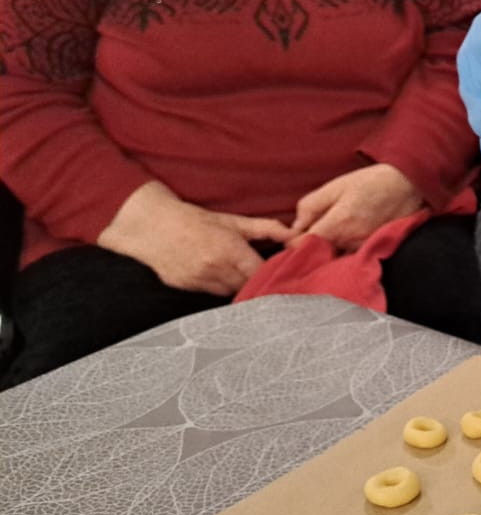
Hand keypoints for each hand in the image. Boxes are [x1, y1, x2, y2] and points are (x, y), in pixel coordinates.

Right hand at [97, 182, 291, 295]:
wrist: (151, 225)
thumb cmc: (195, 220)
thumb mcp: (232, 221)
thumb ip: (266, 229)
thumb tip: (295, 236)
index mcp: (229, 250)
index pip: (261, 274)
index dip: (273, 275)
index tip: (281, 273)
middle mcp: (214, 268)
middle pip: (248, 286)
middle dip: (258, 281)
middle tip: (264, 275)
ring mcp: (198, 280)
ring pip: (231, 292)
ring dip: (239, 286)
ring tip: (239, 273)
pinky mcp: (186, 288)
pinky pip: (212, 293)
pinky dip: (220, 287)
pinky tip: (218, 275)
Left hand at [288, 164, 424, 251]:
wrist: (407, 185)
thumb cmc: (371, 182)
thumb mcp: (335, 186)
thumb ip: (311, 206)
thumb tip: (295, 225)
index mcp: (336, 224)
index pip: (302, 245)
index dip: (291, 242)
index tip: (288, 235)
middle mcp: (349, 241)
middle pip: (317, 254)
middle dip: (307, 247)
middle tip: (304, 236)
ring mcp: (362, 248)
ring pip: (334, 257)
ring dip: (326, 250)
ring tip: (326, 237)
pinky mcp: (373, 250)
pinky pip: (349, 256)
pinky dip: (342, 251)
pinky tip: (343, 240)